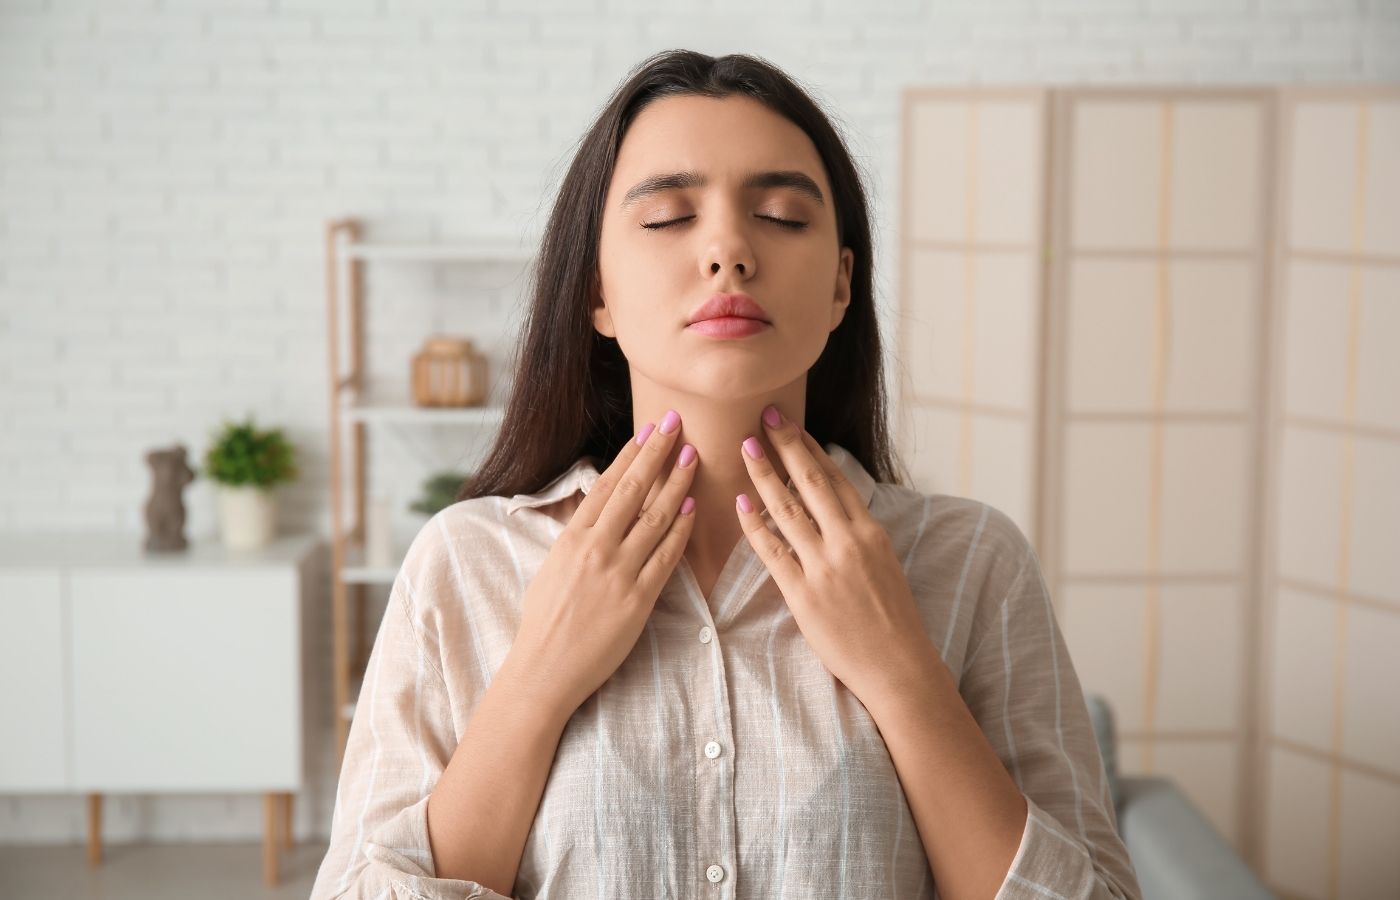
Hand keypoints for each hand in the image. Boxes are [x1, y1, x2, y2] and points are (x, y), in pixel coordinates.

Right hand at [509, 411, 697, 719]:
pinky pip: (666, 558)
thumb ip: (577, 537)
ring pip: (655, 518)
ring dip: (677, 484)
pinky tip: (692, 509)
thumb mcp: (552, 567)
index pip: (607, 485)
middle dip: (657, 453)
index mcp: (572, 538)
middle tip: (677, 424)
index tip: (648, 430)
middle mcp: (596, 549)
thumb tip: (596, 510)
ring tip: (694, 457)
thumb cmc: (544, 620)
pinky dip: (681, 530)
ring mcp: (619, 573)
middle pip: (633, 490)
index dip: (630, 454)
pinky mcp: (639, 599)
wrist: (545, 668)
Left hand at [734, 406, 938, 705]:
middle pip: (810, 483)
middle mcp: (848, 542)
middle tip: (763, 415)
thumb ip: (859, 534)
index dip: (810, 448)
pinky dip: (756, 525)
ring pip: (787, 509)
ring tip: (745, 447)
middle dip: (785, 445)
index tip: (791, 423)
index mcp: (870, 531)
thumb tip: (835, 508)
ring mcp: (825, 566)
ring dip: (763, 474)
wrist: (898, 665)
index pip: (835, 479)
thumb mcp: (884, 563)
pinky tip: (741, 502)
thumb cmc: (892, 618)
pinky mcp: (804, 594)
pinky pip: (773, 551)